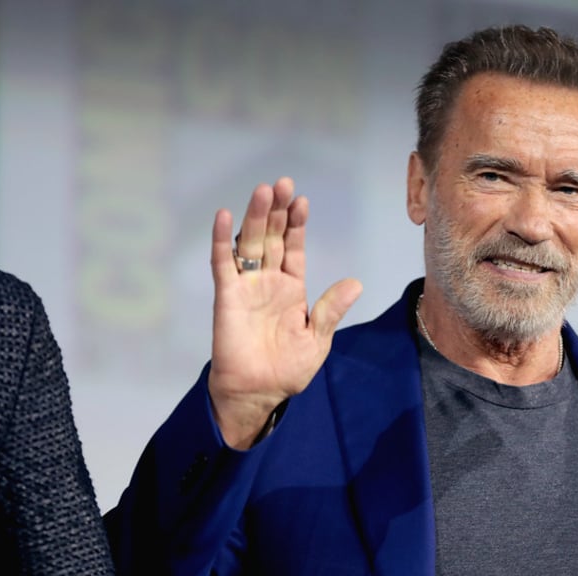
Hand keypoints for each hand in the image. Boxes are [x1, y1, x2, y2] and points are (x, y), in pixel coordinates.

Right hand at [207, 177, 361, 448]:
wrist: (259, 392)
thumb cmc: (287, 369)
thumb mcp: (317, 338)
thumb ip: (331, 309)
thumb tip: (355, 283)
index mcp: (291, 289)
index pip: (294, 248)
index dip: (297, 225)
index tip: (302, 201)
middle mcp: (268, 281)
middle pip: (273, 238)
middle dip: (278, 211)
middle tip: (283, 182)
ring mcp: (246, 286)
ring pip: (250, 243)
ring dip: (256, 217)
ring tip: (264, 191)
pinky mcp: (227, 296)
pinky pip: (222, 263)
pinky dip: (221, 240)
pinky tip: (223, 217)